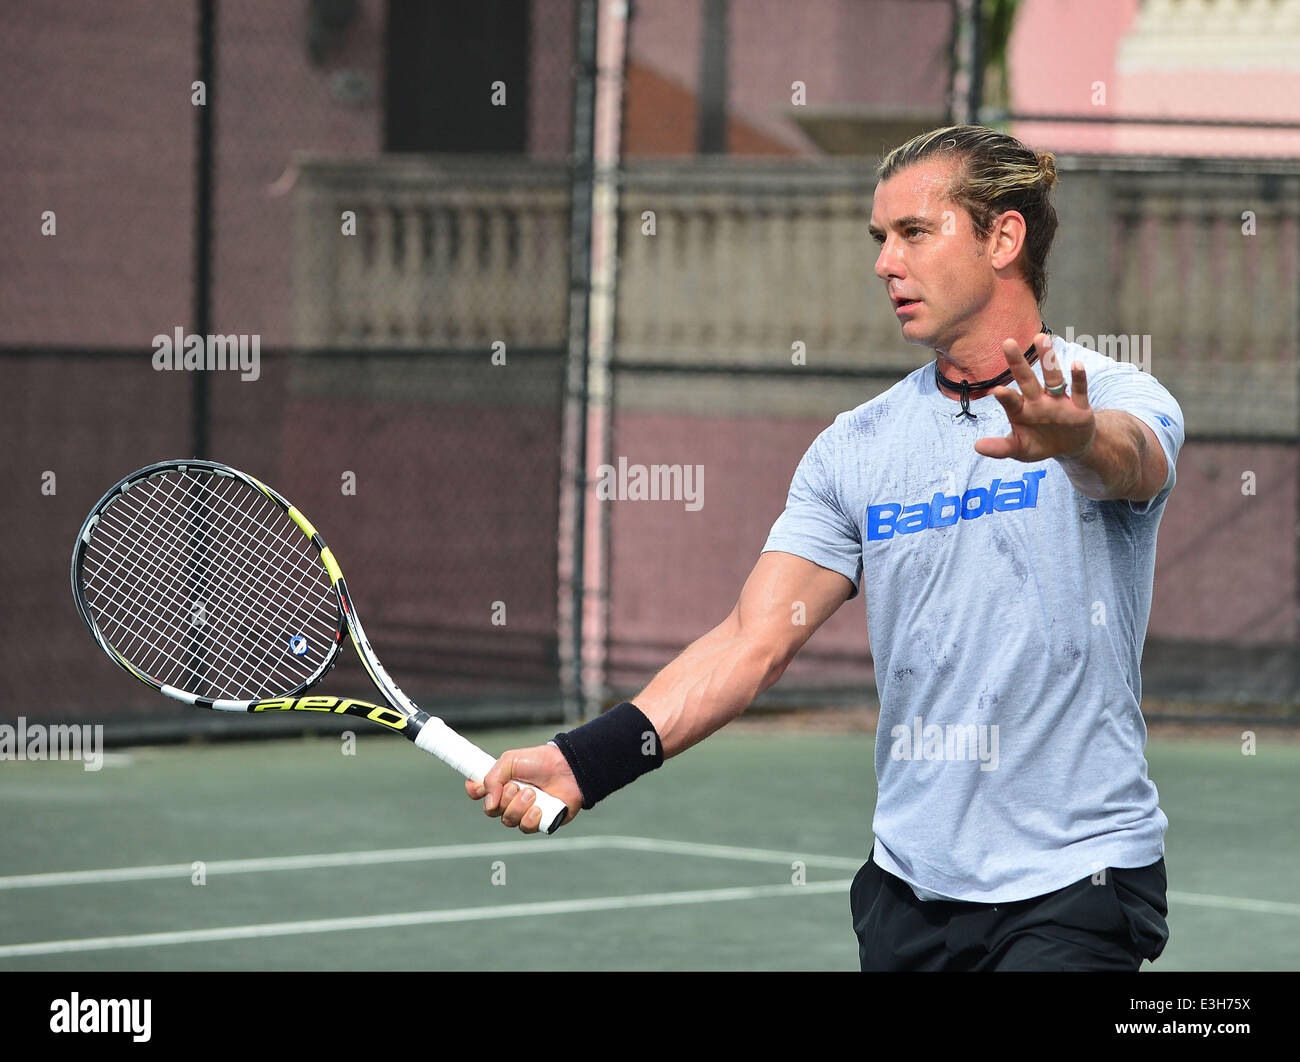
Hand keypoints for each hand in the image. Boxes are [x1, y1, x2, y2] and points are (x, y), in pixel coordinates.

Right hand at [465, 743, 582, 833]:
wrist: (567, 769)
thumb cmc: (540, 762)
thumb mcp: (510, 761)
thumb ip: (492, 778)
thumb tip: (488, 804)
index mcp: (499, 783)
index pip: (477, 792)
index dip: (476, 791)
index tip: (481, 787)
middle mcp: (508, 799)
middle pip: (490, 810)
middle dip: (504, 798)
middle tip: (518, 786)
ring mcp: (522, 812)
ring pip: (507, 820)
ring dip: (519, 806)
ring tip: (533, 793)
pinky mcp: (537, 822)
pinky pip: (525, 828)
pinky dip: (531, 818)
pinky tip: (539, 808)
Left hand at [973, 333, 1095, 462]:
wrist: (1070, 447)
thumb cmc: (1040, 443)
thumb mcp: (1020, 450)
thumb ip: (1000, 448)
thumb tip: (976, 447)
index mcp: (1021, 411)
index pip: (1011, 401)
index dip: (1006, 397)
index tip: (997, 390)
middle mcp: (1038, 401)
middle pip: (1027, 380)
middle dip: (1018, 363)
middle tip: (1007, 343)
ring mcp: (1058, 401)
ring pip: (1053, 377)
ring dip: (1048, 359)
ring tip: (1041, 338)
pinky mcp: (1079, 406)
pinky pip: (1078, 389)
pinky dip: (1078, 378)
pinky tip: (1077, 364)